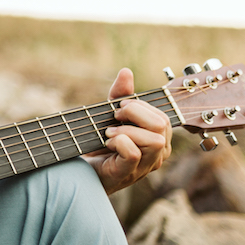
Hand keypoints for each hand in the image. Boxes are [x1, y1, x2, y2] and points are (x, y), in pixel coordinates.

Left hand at [83, 68, 172, 194]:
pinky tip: (108, 143)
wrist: (81, 168)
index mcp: (158, 140)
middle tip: (114, 118)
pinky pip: (133, 153)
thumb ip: (120, 95)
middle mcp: (157, 154)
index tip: (118, 108)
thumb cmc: (101, 143)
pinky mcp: (127, 173)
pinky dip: (119, 142)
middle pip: (162, 125)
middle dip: (135, 113)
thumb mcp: (110, 116)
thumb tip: (126, 71)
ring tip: (109, 133)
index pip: (162, 117)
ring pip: (154, 140)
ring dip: (127, 130)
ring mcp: (144, 166)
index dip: (140, 107)